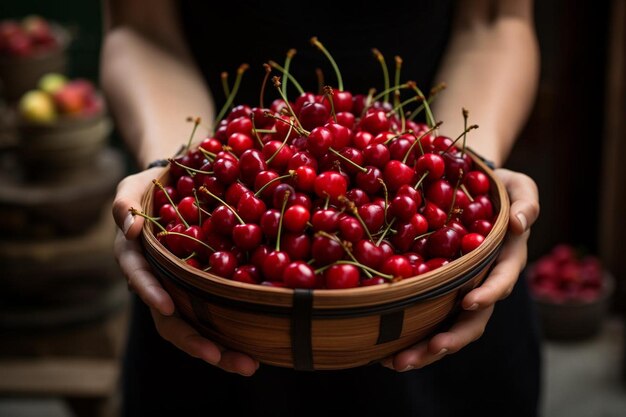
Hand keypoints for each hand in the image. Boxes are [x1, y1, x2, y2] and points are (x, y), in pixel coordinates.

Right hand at [112, 168, 258, 375]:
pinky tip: (258, 350)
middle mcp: (159, 281)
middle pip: (170, 320)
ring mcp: (183, 288)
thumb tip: (129, 226)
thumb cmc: (152, 188)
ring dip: (220, 349)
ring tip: (249, 365)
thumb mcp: (133, 187)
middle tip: (219, 357)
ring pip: (196, 326)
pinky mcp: (206, 289)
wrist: (178, 188)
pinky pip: (217, 314)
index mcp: (138, 258)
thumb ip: (124, 202)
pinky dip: (233, 334)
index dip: (152, 292)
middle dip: (193, 341)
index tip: (168, 306)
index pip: (141, 279)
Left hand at [381, 168, 539, 370]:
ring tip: (396, 363)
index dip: (489, 293)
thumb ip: (526, 202)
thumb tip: (520, 223)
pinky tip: (381, 352)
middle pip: (472, 320)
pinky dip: (408, 337)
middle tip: (429, 349)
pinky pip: (426, 319)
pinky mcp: (438, 294)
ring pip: (447, 329)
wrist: (472, 192)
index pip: (501, 282)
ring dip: (425, 350)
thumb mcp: (518, 186)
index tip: (469, 300)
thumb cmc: (498, 188)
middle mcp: (483, 284)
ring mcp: (460, 293)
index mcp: (505, 261)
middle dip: (453, 339)